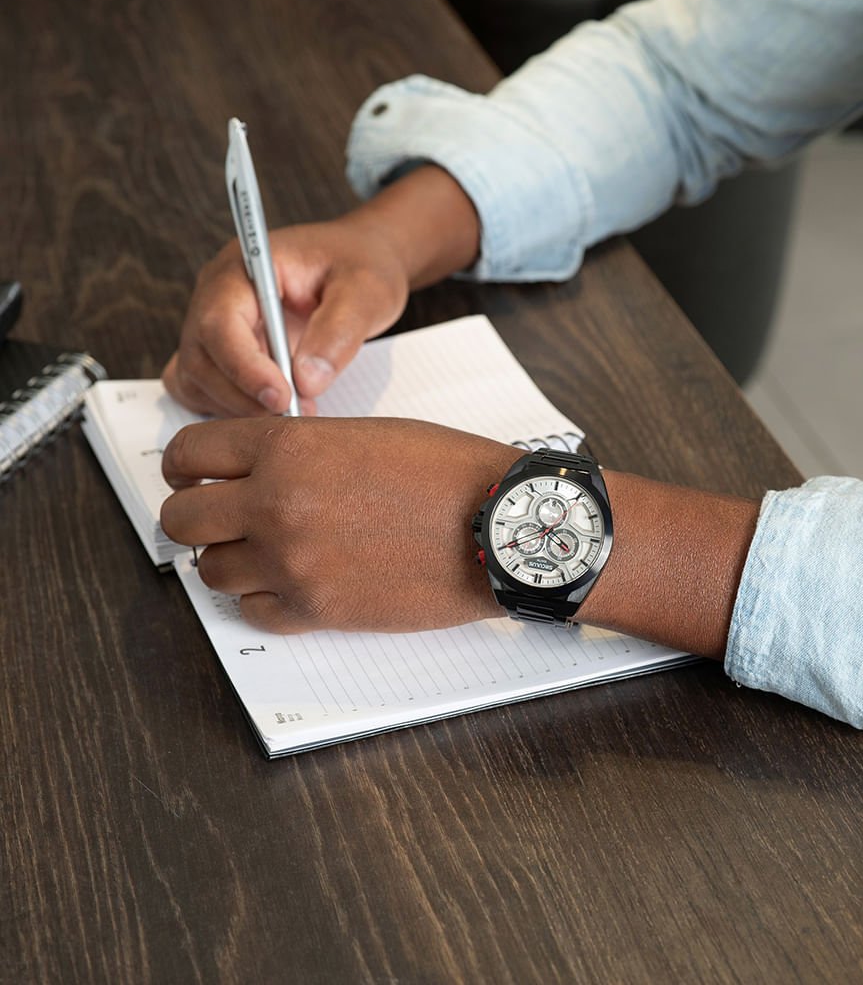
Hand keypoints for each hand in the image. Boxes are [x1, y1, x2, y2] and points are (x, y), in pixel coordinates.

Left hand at [160, 417, 517, 633]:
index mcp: (287, 446)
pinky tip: (295, 583)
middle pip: (182, 519)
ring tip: (266, 553)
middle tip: (220, 519)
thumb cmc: (446, 471)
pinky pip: (253, 612)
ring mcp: (292, 561)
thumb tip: (257, 470)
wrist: (496, 526)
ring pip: (211, 571)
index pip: (190, 453)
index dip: (185, 466)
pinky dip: (265, 599)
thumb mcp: (363, 433)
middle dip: (195, 517)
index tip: (192, 476)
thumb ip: (298, 448)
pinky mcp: (317, 609)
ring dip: (232, 561)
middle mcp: (276, 503)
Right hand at [163, 165, 480, 417]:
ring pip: (195, 379)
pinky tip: (276, 413)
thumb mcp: (369, 290)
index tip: (286, 400)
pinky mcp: (225, 350)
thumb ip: (340, 331)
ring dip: (237, 408)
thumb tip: (307, 379)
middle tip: (300, 418)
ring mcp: (215, 323)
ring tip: (296, 416)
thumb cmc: (366, 264)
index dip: (245, 368)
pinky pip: (203, 388)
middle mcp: (218, 292)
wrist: (366, 261)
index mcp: (244, 265)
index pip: (221, 322)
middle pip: (200, 358)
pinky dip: (229, 410)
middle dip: (245, 396)